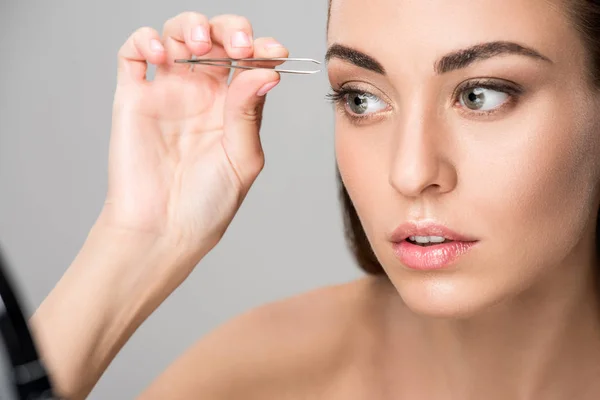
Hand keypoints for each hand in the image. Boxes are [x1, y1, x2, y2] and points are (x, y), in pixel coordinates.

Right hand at [98, 12, 286, 274]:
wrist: (164, 230)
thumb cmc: (207, 203)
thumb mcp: (242, 158)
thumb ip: (249, 112)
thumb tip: (266, 71)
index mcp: (234, 106)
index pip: (250, 62)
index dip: (264, 48)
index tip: (276, 52)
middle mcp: (202, 93)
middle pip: (217, 38)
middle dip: (231, 29)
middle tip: (239, 46)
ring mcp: (167, 92)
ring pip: (177, 35)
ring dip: (191, 26)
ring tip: (201, 46)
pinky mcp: (134, 97)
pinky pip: (133, 52)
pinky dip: (146, 40)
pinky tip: (162, 57)